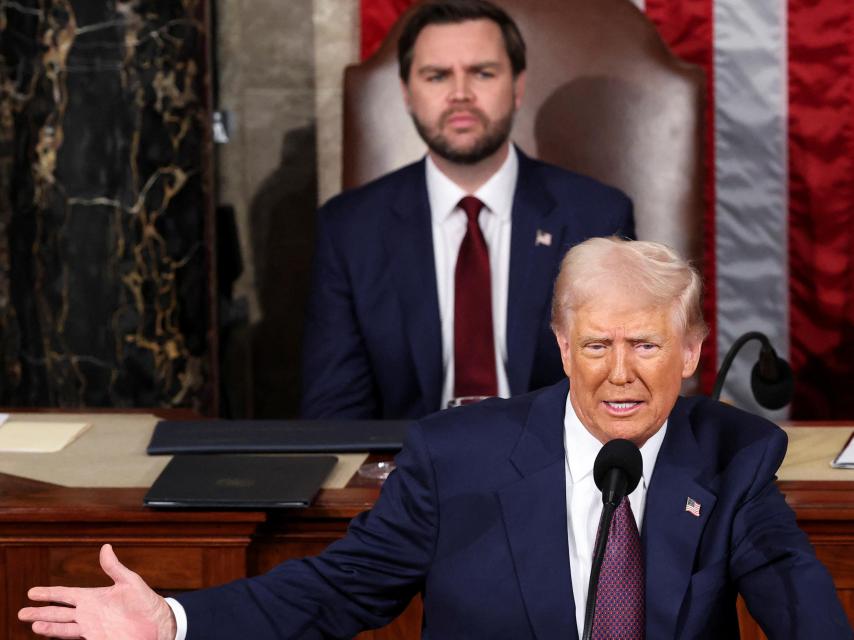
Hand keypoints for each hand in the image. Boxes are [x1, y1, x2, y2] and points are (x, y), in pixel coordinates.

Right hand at [18, 543, 176, 639]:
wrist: (158, 624)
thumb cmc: (146, 602)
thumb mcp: (129, 581)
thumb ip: (114, 567)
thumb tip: (105, 547)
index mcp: (94, 597)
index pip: (66, 595)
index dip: (49, 594)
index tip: (32, 592)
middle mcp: (89, 613)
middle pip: (58, 613)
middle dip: (40, 612)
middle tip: (21, 612)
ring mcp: (91, 628)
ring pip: (62, 627)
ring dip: (47, 626)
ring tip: (32, 624)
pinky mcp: (96, 639)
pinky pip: (74, 638)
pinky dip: (60, 636)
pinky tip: (50, 635)